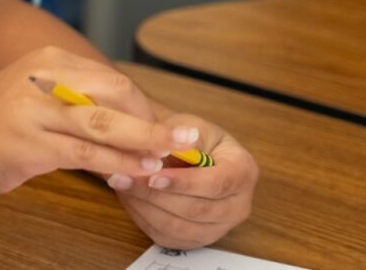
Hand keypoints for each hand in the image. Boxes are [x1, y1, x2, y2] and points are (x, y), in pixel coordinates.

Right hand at [0, 46, 201, 198]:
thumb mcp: (37, 96)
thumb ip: (78, 99)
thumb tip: (133, 117)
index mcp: (49, 61)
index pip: (111, 78)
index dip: (144, 105)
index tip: (166, 127)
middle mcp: (43, 78)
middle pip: (115, 94)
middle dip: (152, 120)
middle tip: (183, 141)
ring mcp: (35, 111)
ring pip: (104, 125)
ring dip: (143, 143)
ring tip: (169, 159)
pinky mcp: (31, 144)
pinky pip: (85, 155)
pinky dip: (115, 164)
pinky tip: (134, 175)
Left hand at [109, 114, 257, 249]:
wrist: (184, 150)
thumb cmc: (188, 136)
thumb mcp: (189, 126)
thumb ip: (181, 139)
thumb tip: (166, 146)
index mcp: (244, 171)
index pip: (216, 184)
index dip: (184, 182)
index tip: (155, 176)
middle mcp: (238, 205)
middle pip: (197, 210)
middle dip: (157, 195)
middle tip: (126, 179)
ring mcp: (219, 227)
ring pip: (179, 227)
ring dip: (145, 207)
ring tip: (121, 184)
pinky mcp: (196, 239)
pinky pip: (168, 237)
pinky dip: (143, 218)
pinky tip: (128, 197)